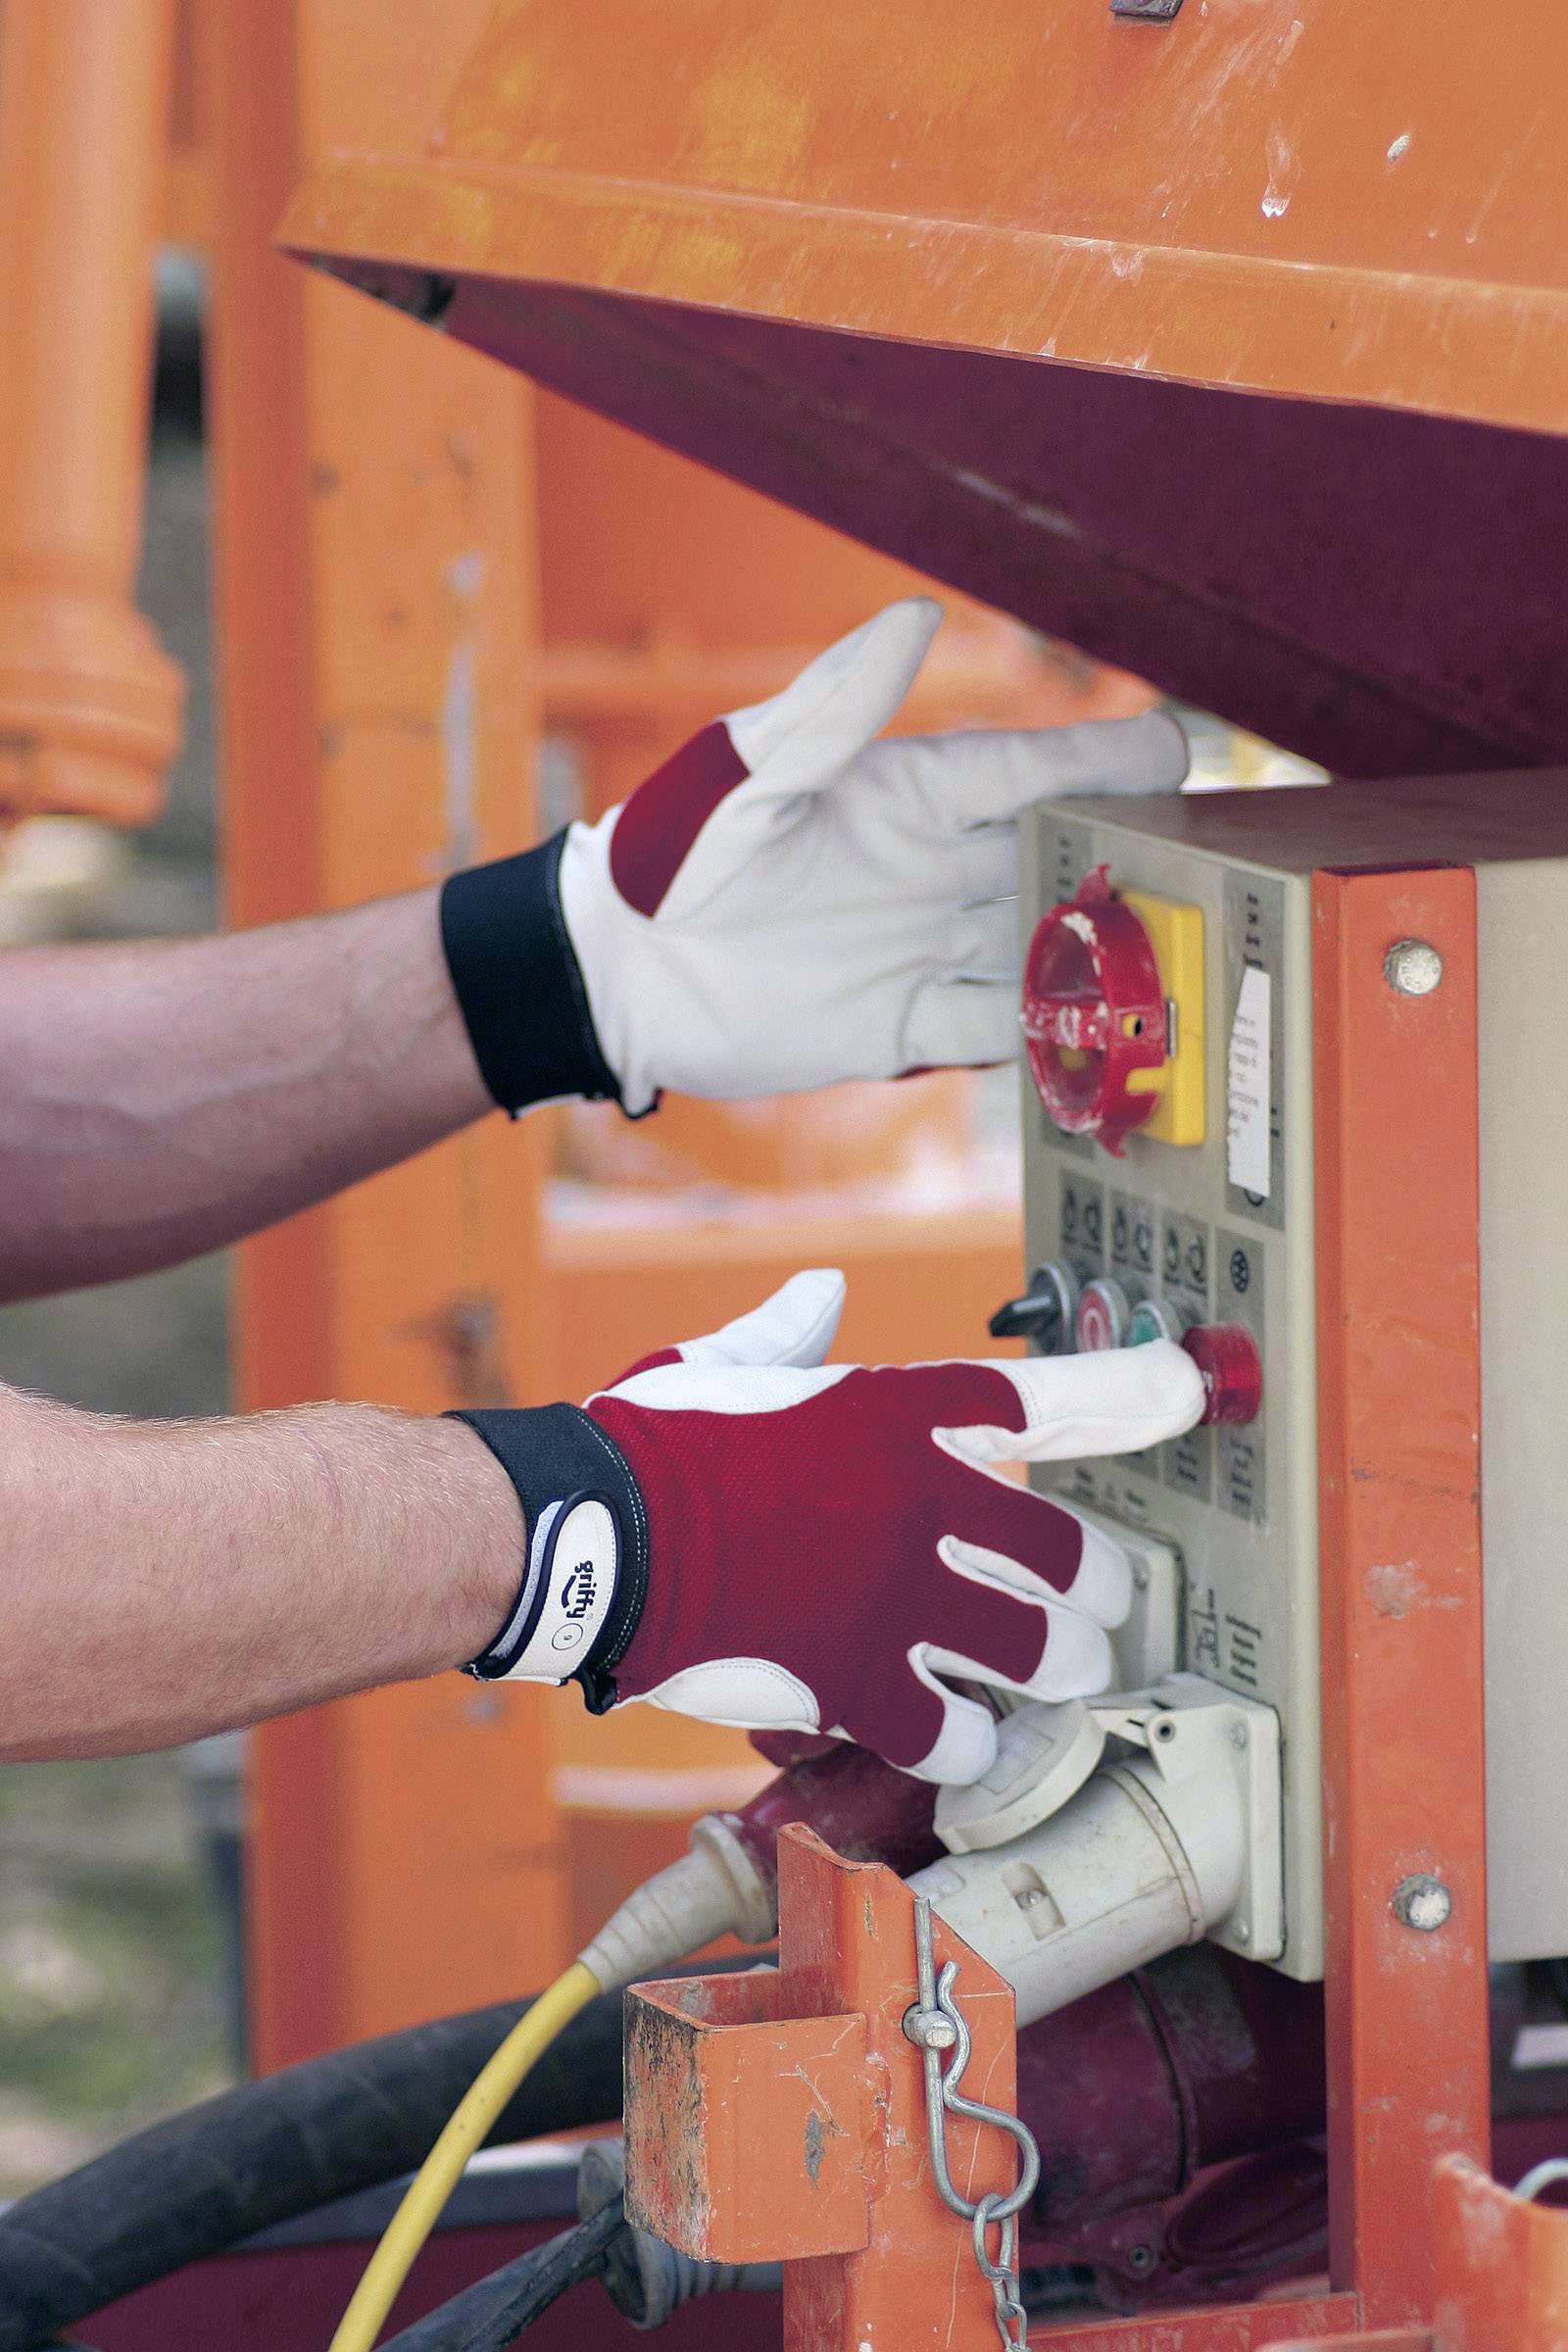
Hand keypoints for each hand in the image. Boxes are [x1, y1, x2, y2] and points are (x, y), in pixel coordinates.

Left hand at [438, 599, 1186, 1116]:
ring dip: (1104, 951)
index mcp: (909, 794)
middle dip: (1130, 857)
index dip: (1102, 760)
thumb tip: (914, 616)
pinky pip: (995, 1028)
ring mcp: (926, 950)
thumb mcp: (747, 774)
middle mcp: (935, 869)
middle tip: (1210, 863)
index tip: (1177, 750)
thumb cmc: (670, 855)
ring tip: (1182, 955)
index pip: (1026, 769)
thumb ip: (835, 707)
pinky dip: (1045, 1032)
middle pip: (1056, 857)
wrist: (618, 974)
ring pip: (1043, 945)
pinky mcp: (902, 1029)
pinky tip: (1100, 1033)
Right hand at [453, 1272, 1204, 1782]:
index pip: (1051, 1399)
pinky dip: (974, 1746)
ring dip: (1058, 1673)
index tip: (1193, 1388)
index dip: (1135, 1394)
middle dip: (1100, 1596)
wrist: (589, 1531)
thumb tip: (816, 1292)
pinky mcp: (861, 1684)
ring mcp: (900, 1599)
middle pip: (1076, 1560)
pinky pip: (963, 1737)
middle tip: (1092, 1614)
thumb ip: (789, 1333)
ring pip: (1045, 1655)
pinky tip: (962, 1741)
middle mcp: (923, 1503)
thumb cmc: (653, 1442)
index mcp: (900, 1414)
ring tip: (1052, 1681)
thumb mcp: (724, 1363)